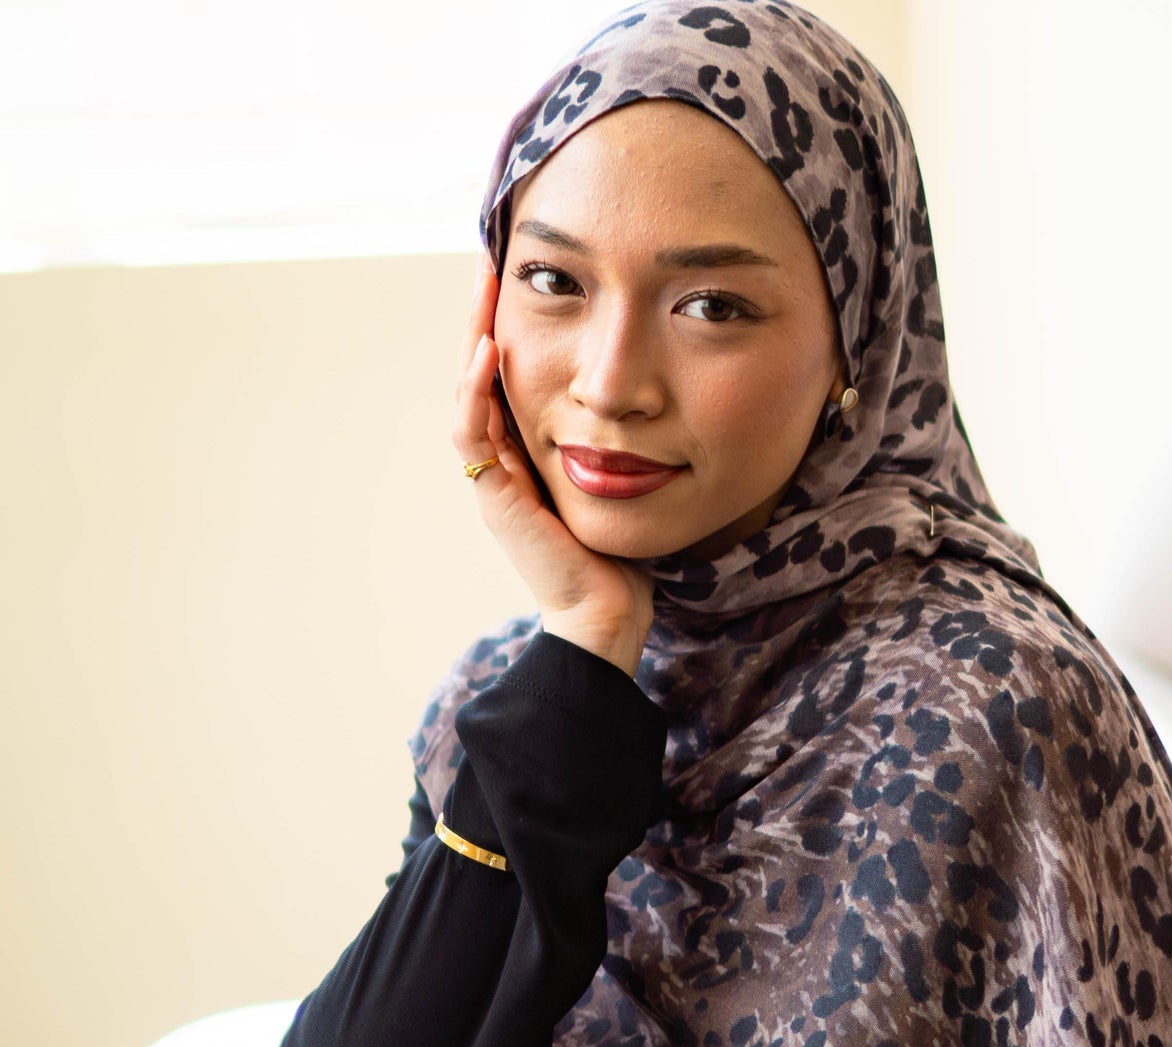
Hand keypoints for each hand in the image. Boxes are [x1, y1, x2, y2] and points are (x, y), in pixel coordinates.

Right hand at [453, 258, 657, 674]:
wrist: (608, 617)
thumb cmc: (626, 559)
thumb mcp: (628, 480)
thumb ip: (626, 442)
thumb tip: (657, 397)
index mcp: (532, 457)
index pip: (513, 378)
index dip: (514, 327)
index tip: (528, 278)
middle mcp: (506, 463)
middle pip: (482, 374)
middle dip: (485, 315)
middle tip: (492, 260)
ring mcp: (496, 480)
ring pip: (469, 392)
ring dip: (473, 335)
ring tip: (483, 286)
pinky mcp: (497, 498)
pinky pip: (473, 432)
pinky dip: (476, 389)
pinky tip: (490, 349)